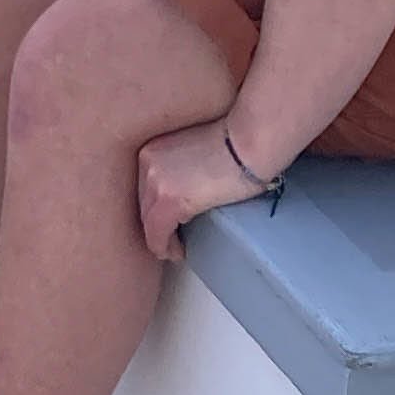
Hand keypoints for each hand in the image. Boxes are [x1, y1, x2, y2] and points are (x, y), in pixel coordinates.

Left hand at [136, 120, 274, 261]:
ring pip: (148, 219)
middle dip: (154, 223)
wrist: (250, 142)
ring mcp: (155, 181)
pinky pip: (157, 232)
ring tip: (172, 250)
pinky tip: (175, 253)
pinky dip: (164, 246)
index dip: (153, 206)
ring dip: (160, 238)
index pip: (145, 185)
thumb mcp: (196, 150)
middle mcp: (147, 162)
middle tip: (166, 240)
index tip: (163, 220)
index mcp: (153, 147)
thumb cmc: (237, 143)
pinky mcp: (170, 200)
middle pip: (144, 202)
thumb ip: (183, 166)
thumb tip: (187, 189)